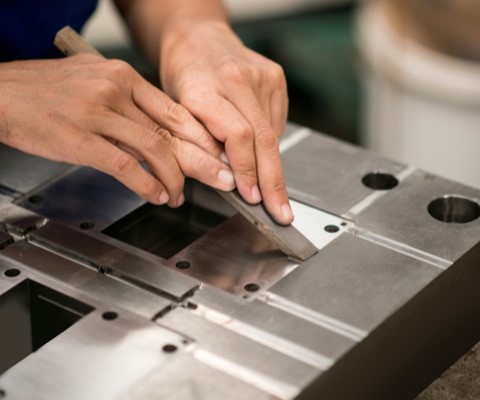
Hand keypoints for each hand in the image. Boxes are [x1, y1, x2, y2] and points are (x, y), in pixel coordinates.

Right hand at [0, 55, 234, 206]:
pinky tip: (155, 196)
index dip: (201, 137)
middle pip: (173, 130)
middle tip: (224, 179)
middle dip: (204, 160)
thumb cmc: (44, 91)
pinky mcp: (80, 138)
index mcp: (123, 76)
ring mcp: (98, 113)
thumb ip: (127, 102)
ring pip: (155, 149)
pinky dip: (146, 184)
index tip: (219, 155)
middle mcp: (116, 90)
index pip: (175, 110)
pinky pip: (125, 165)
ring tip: (179, 196)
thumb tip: (158, 128)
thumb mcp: (93, 82)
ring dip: (174, 178)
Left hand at [160, 21, 293, 224]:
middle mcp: (235, 79)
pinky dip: (271, 144)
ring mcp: (260, 76)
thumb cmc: (183, 78)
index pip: (238, 136)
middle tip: (282, 212)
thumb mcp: (176, 112)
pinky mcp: (275, 77)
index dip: (247, 170)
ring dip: (274, 167)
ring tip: (276, 194)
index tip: (252, 197)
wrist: (198, 39)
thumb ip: (200, 143)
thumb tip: (229, 177)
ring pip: (273, 133)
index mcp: (203, 89)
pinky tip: (263, 155)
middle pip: (263, 139)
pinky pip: (277, 122)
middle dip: (273, 181)